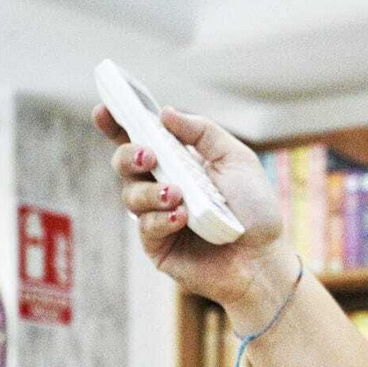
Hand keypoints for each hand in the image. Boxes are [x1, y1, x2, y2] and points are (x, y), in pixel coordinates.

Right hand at [93, 103, 297, 320]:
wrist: (264, 258)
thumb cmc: (255, 209)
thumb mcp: (235, 159)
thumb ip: (202, 132)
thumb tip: (165, 112)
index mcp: (180, 162)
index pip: (142, 137)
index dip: (118, 123)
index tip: (103, 108)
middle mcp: (163, 186)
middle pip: (125, 164)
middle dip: (129, 155)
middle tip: (148, 157)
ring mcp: (158, 216)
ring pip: (131, 195)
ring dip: (150, 192)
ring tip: (177, 194)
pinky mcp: (158, 245)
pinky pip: (145, 226)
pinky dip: (161, 219)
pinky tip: (182, 218)